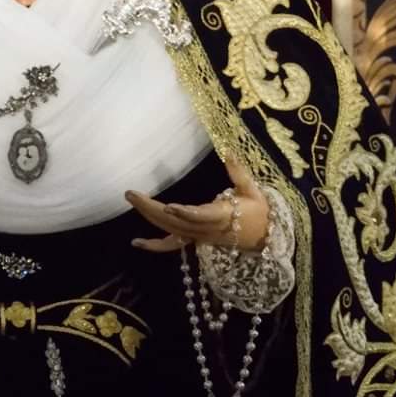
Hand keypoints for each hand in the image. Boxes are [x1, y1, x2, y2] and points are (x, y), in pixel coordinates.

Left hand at [126, 154, 269, 254]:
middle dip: (152, 209)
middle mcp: (207, 229)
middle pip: (176, 222)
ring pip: (171, 230)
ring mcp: (199, 237)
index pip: (201, 216)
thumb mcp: (252, 189)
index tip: (169, 206)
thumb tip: (228, 150)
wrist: (264, 237)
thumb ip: (238, 172)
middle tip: (131, 193)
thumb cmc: (259, 211)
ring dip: (149, 217)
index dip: (185, 213)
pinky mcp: (195, 240)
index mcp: (222, 216)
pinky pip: (173, 245)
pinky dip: (154, 246)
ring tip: (132, 199)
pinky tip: (136, 243)